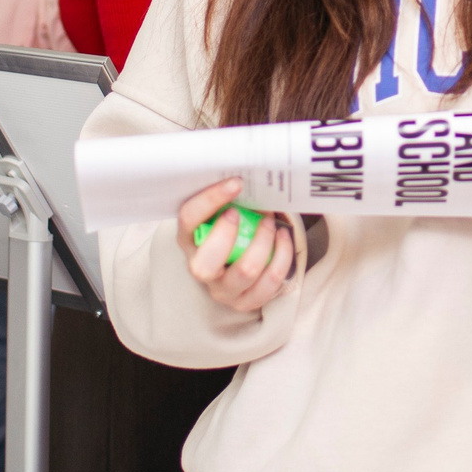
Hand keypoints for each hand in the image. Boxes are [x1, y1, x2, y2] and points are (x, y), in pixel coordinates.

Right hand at [176, 177, 294, 313]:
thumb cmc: (229, 230)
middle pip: (206, 263)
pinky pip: (269, 283)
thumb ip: (228, 198)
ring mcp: (223, 289)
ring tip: (271, 223)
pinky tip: (283, 239)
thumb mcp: (221, 213)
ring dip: (264, 242)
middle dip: (230, 234)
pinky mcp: (246, 301)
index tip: (236, 183)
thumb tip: (248, 170)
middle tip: (252, 212)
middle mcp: (200, 268)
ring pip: (245, 271)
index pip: (189, 219)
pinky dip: (282, 257)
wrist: (236, 265)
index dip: (210, 200)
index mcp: (188, 240)